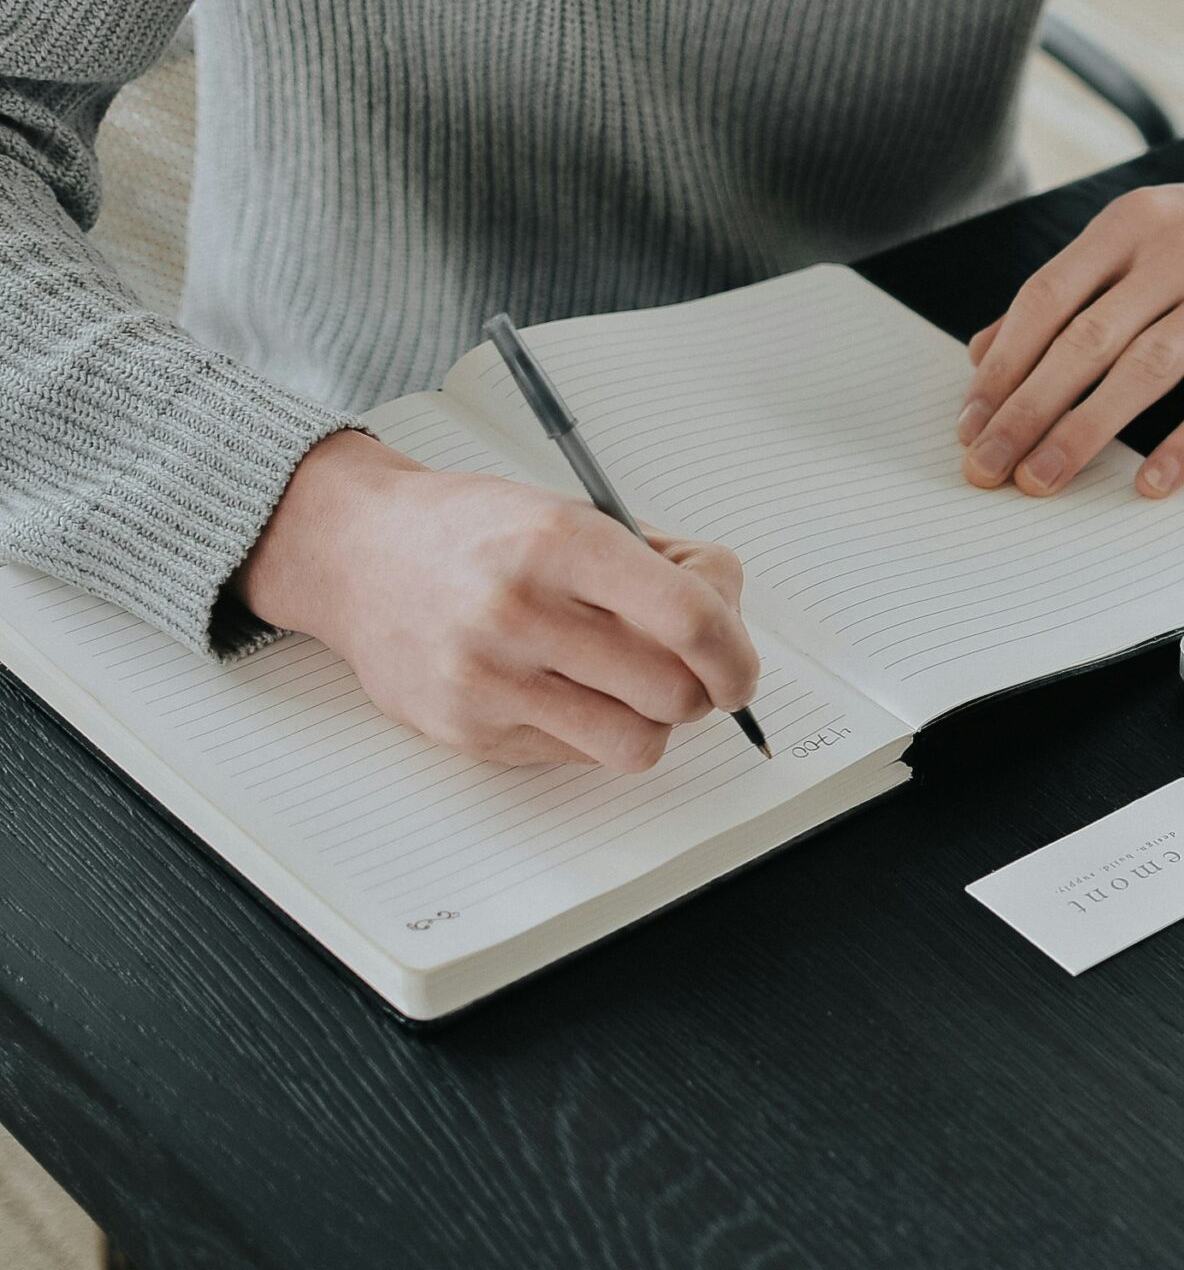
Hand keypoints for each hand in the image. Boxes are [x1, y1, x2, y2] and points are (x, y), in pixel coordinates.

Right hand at [236, 430, 760, 770]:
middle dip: (702, 688)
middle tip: (691, 671)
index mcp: (559, 542)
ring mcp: (489, 679)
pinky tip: (567, 690)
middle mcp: (519, 612)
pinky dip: (594, 731)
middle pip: (674, 693)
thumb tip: (730, 619)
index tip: (740, 667)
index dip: (737, 654)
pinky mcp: (469, 731)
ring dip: (653, 722)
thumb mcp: (576, 512)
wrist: (357, 551)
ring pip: (636, 744)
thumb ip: (664, 565)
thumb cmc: (477, 532)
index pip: (691, 619)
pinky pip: (579, 757)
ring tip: (630, 685)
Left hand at [955, 156, 1183, 497]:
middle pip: (1087, 338)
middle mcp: (1179, 248)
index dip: (1004, 364)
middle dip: (1028, 408)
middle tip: (989, 464)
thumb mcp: (1141, 241)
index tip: (971, 421)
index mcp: (1131, 223)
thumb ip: (1068, 292)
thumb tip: (985, 353)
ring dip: (1087, 430)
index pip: (1049, 297)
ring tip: (1044, 478)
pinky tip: (1153, 483)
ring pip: (1149, 367)